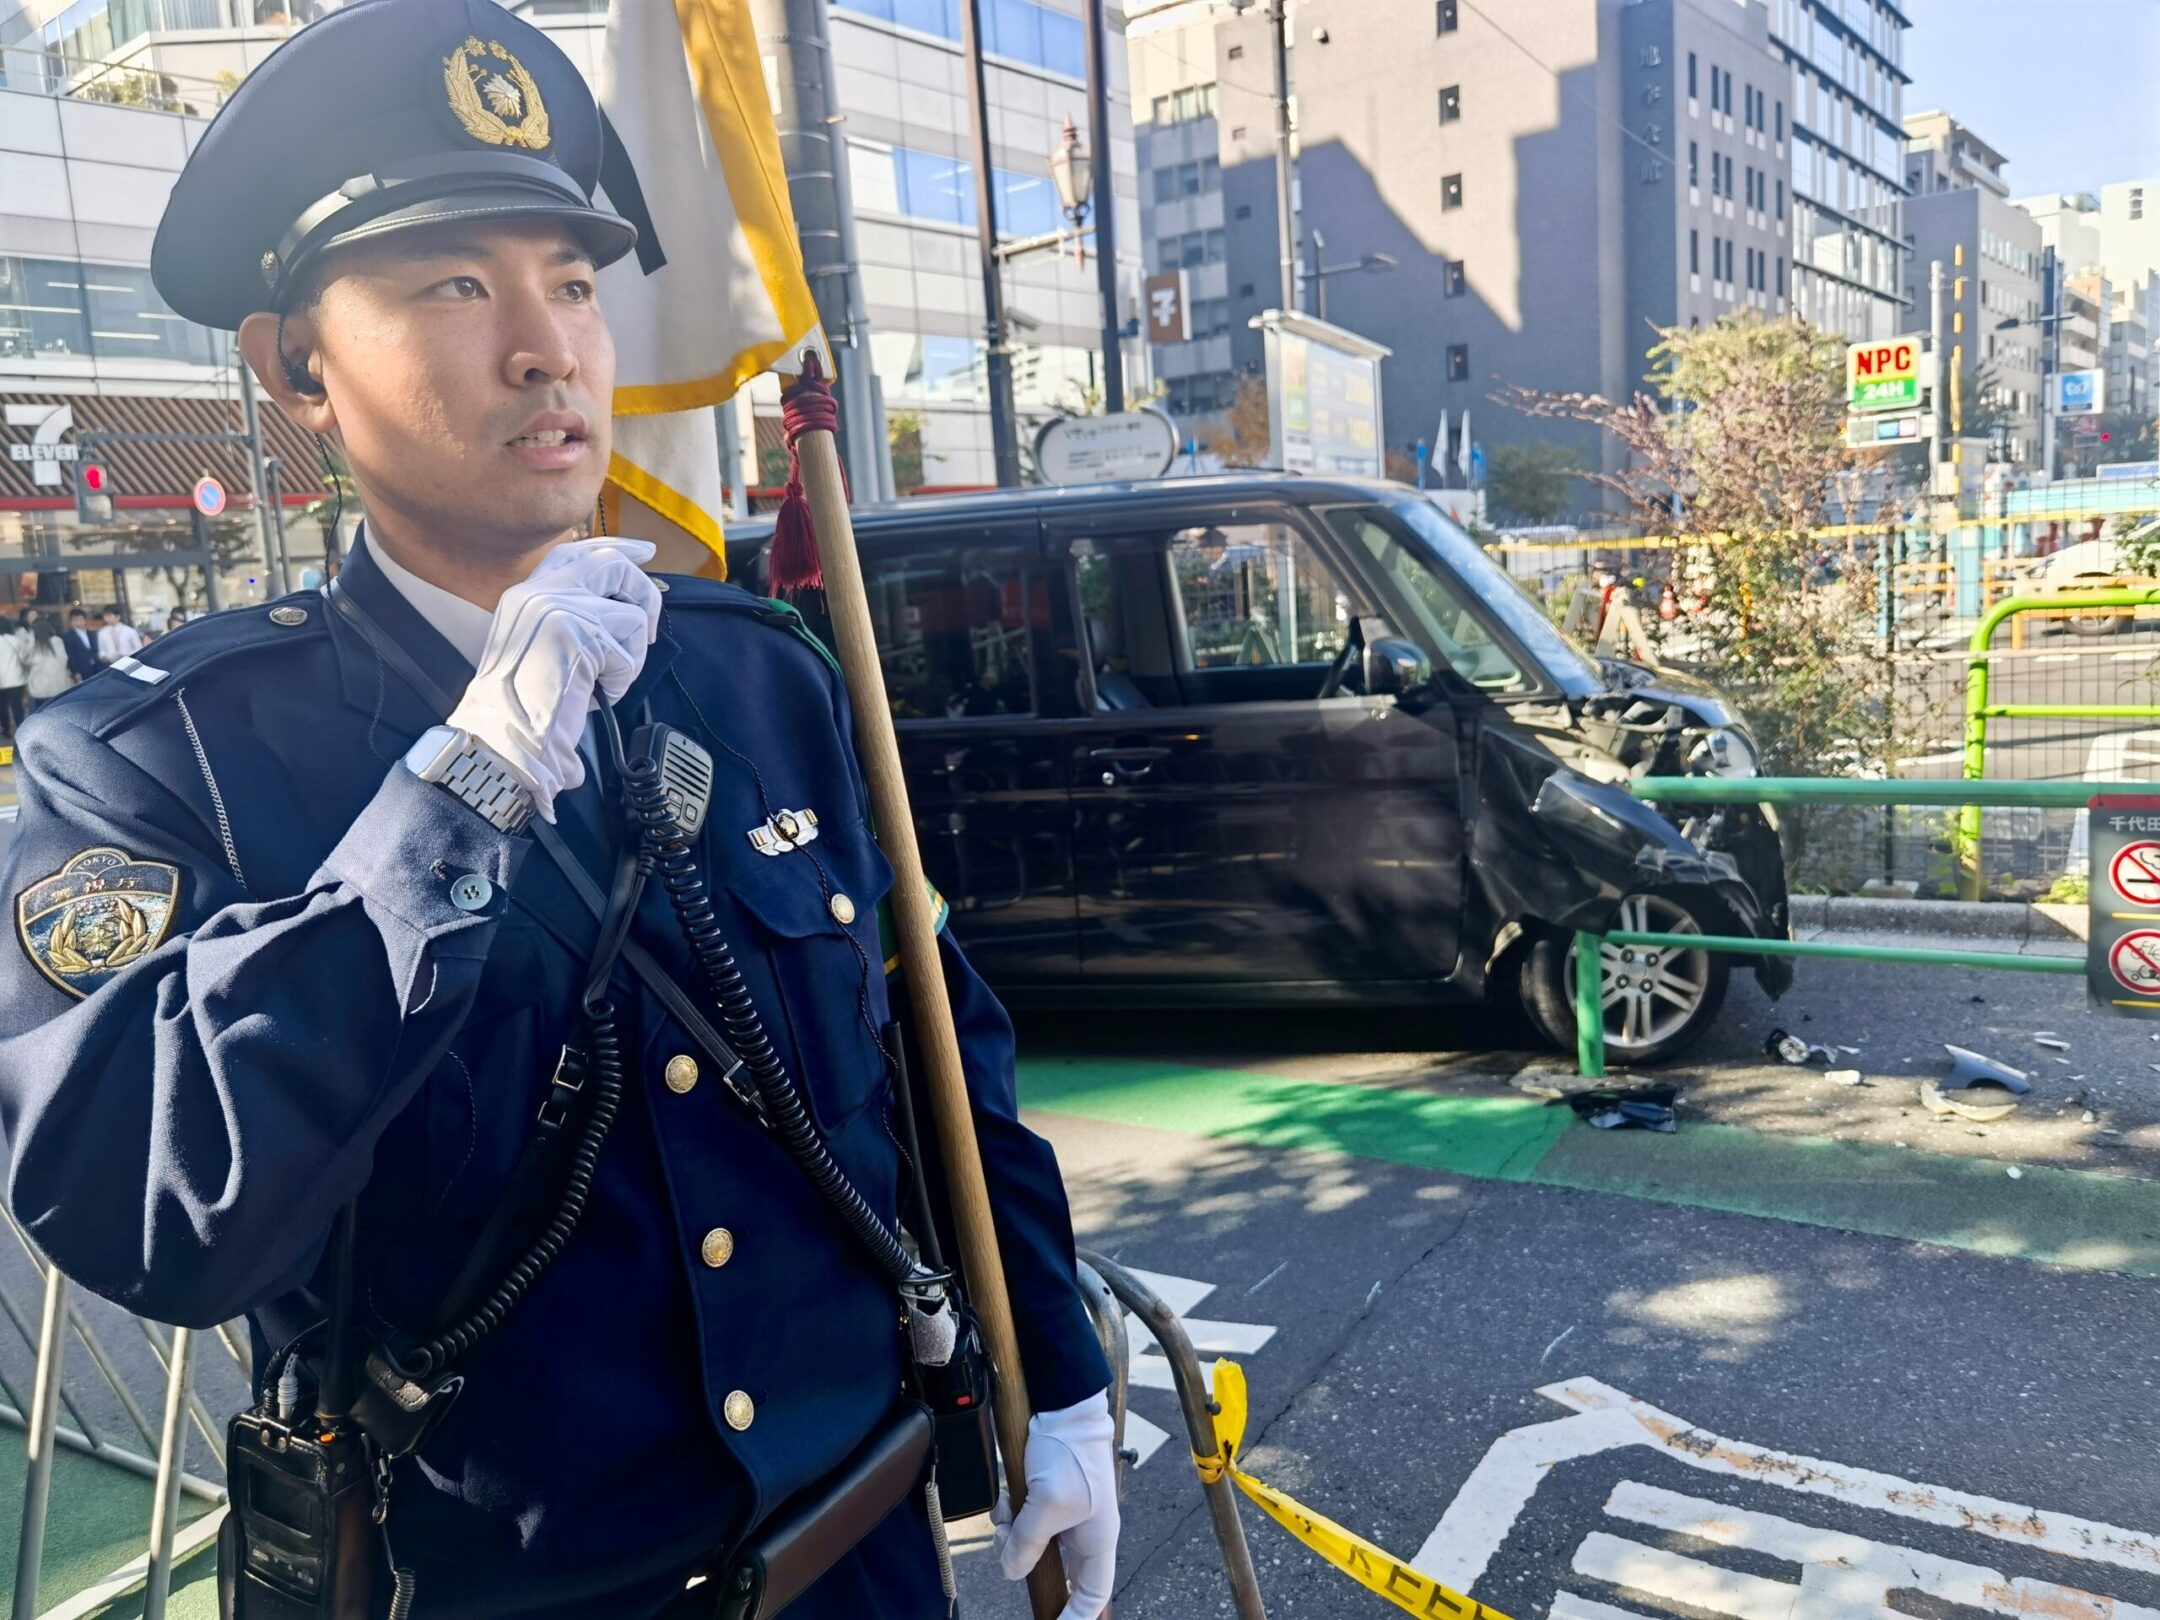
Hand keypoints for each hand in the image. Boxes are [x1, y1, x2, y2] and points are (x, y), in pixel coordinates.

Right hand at [445, 539, 662, 820]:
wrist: (505, 737)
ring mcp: (558, 609)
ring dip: (629, 656)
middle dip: (643, 594)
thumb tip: (623, 605)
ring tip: (600, 681)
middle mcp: (538, 592)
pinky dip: (622, 680)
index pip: (576, 552)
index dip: (616, 548)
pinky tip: (595, 693)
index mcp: (525, 594)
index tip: (646, 552)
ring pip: (632, 616)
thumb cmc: (525, 706)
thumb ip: (572, 616)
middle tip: (647, 630)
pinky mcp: (579, 634)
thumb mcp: (543, 646)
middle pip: (613, 564)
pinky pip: (630, 652)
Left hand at [992, 1390, 1117, 1619]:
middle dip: (1026, 1565)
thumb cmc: (1070, 1452)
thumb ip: (1029, 1543)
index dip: (1076, 1619)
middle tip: (1011, 1553)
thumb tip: (1012, 1570)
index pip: (1091, 1595)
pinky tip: (1007, 1499)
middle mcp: (1081, 1533)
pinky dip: (1009, 1516)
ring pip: (1029, 1547)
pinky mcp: (1043, 1500)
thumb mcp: (1049, 1503)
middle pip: (1051, 1572)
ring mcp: (1061, 1516)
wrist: (1061, 1407)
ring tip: (1008, 1515)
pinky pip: (1020, 1524)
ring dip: (1012, 1536)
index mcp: (1098, 1540)